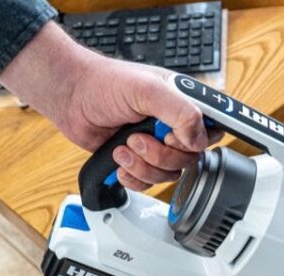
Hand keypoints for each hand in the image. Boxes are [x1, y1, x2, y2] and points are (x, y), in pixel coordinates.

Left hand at [0, 21, 221, 190]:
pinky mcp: (139, 162)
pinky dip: (132, 176)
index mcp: (184, 104)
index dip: (197, 140)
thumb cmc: (105, 84)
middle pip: (190, 159)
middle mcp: (175, 127)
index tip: (174, 136)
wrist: (70, 98)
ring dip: (143, 165)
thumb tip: (197, 139)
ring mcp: (157, 145)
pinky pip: (149, 184)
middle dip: (161, 154)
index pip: (213, 130)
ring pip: (169, 175)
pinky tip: (119, 159)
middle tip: (138, 138)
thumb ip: (181, 111)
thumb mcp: (149, 90)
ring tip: (123, 146)